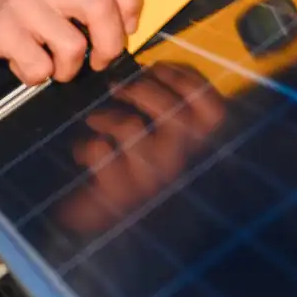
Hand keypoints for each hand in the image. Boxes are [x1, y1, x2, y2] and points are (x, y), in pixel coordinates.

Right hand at [0, 0, 142, 84]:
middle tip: (98, 61)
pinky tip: (23, 65)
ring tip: (53, 66)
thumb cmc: (9, 4)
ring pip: (74, 46)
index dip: (131, 0)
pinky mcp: (2, 31)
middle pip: (102, 8)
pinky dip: (35, 76)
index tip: (126, 26)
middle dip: (110, 46)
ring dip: (68, 70)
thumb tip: (124, 28)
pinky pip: (39, 67)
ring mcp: (23, 4)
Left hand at [54, 63, 228, 235]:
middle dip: (144, 89)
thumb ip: (160, 113)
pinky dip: (87, 145)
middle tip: (118, 87)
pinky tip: (83, 152)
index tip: (156, 67)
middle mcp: (177, 166)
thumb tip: (145, 73)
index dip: (187, 80)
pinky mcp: (117, 193)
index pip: (213, 111)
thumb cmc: (127, 175)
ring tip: (94, 118)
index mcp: (191, 152)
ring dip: (109, 115)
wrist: (97, 229)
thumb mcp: (153, 143)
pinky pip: (100, 151)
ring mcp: (149, 182)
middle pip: (175, 113)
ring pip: (133, 127)